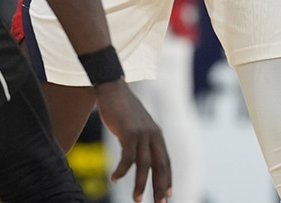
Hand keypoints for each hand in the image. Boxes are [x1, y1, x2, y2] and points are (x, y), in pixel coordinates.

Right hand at [95, 79, 170, 201]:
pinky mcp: (128, 132)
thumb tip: (141, 156)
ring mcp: (142, 133)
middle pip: (160, 166)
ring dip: (140, 184)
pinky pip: (127, 157)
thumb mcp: (137, 125)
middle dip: (159, 187)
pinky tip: (114, 178)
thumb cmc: (122, 108)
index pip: (165, 161)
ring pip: (144, 165)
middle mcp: (153, 135)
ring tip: (136, 200)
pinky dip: (122, 170)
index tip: (168, 195)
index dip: (167, 179)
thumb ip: (142, 139)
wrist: (112, 88)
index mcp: (156, 134)